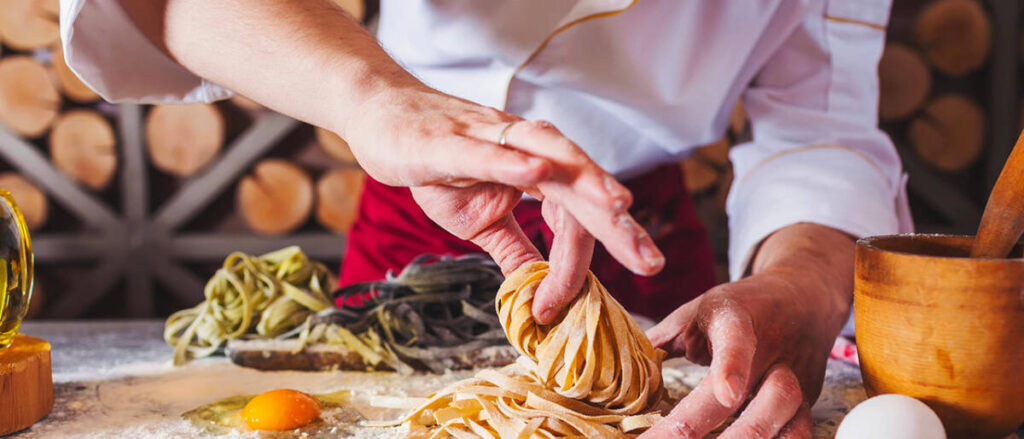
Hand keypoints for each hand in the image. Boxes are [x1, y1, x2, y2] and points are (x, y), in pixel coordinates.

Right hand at [342, 87, 665, 321]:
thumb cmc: (433, 164)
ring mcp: (494, 138)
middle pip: (583, 187)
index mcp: (538, 171)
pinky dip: (517, 160)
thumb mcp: (478, 221)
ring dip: (587, 181)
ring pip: (552, 159)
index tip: (556, 309)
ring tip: (618, 206)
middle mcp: (528, 148)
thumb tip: (539, 295)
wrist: (383, 118)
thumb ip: (514, 250)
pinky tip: (540, 171)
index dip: (571, 267)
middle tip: (651, 261)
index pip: (572, 221)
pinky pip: (492, 150)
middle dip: (618, 225)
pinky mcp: (454, 137)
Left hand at [640, 223, 854, 438]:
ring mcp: (795, 382)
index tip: (726, 394)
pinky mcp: (807, 405)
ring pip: (785, 421)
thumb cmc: (739, 308)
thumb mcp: (697, 311)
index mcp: (738, 319)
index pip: (738, 340)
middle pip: (756, 397)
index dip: (733, 366)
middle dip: (710, 428)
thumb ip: (660, 340)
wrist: (803, 298)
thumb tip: (618, 367)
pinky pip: (798, 435)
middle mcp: (773, 353)